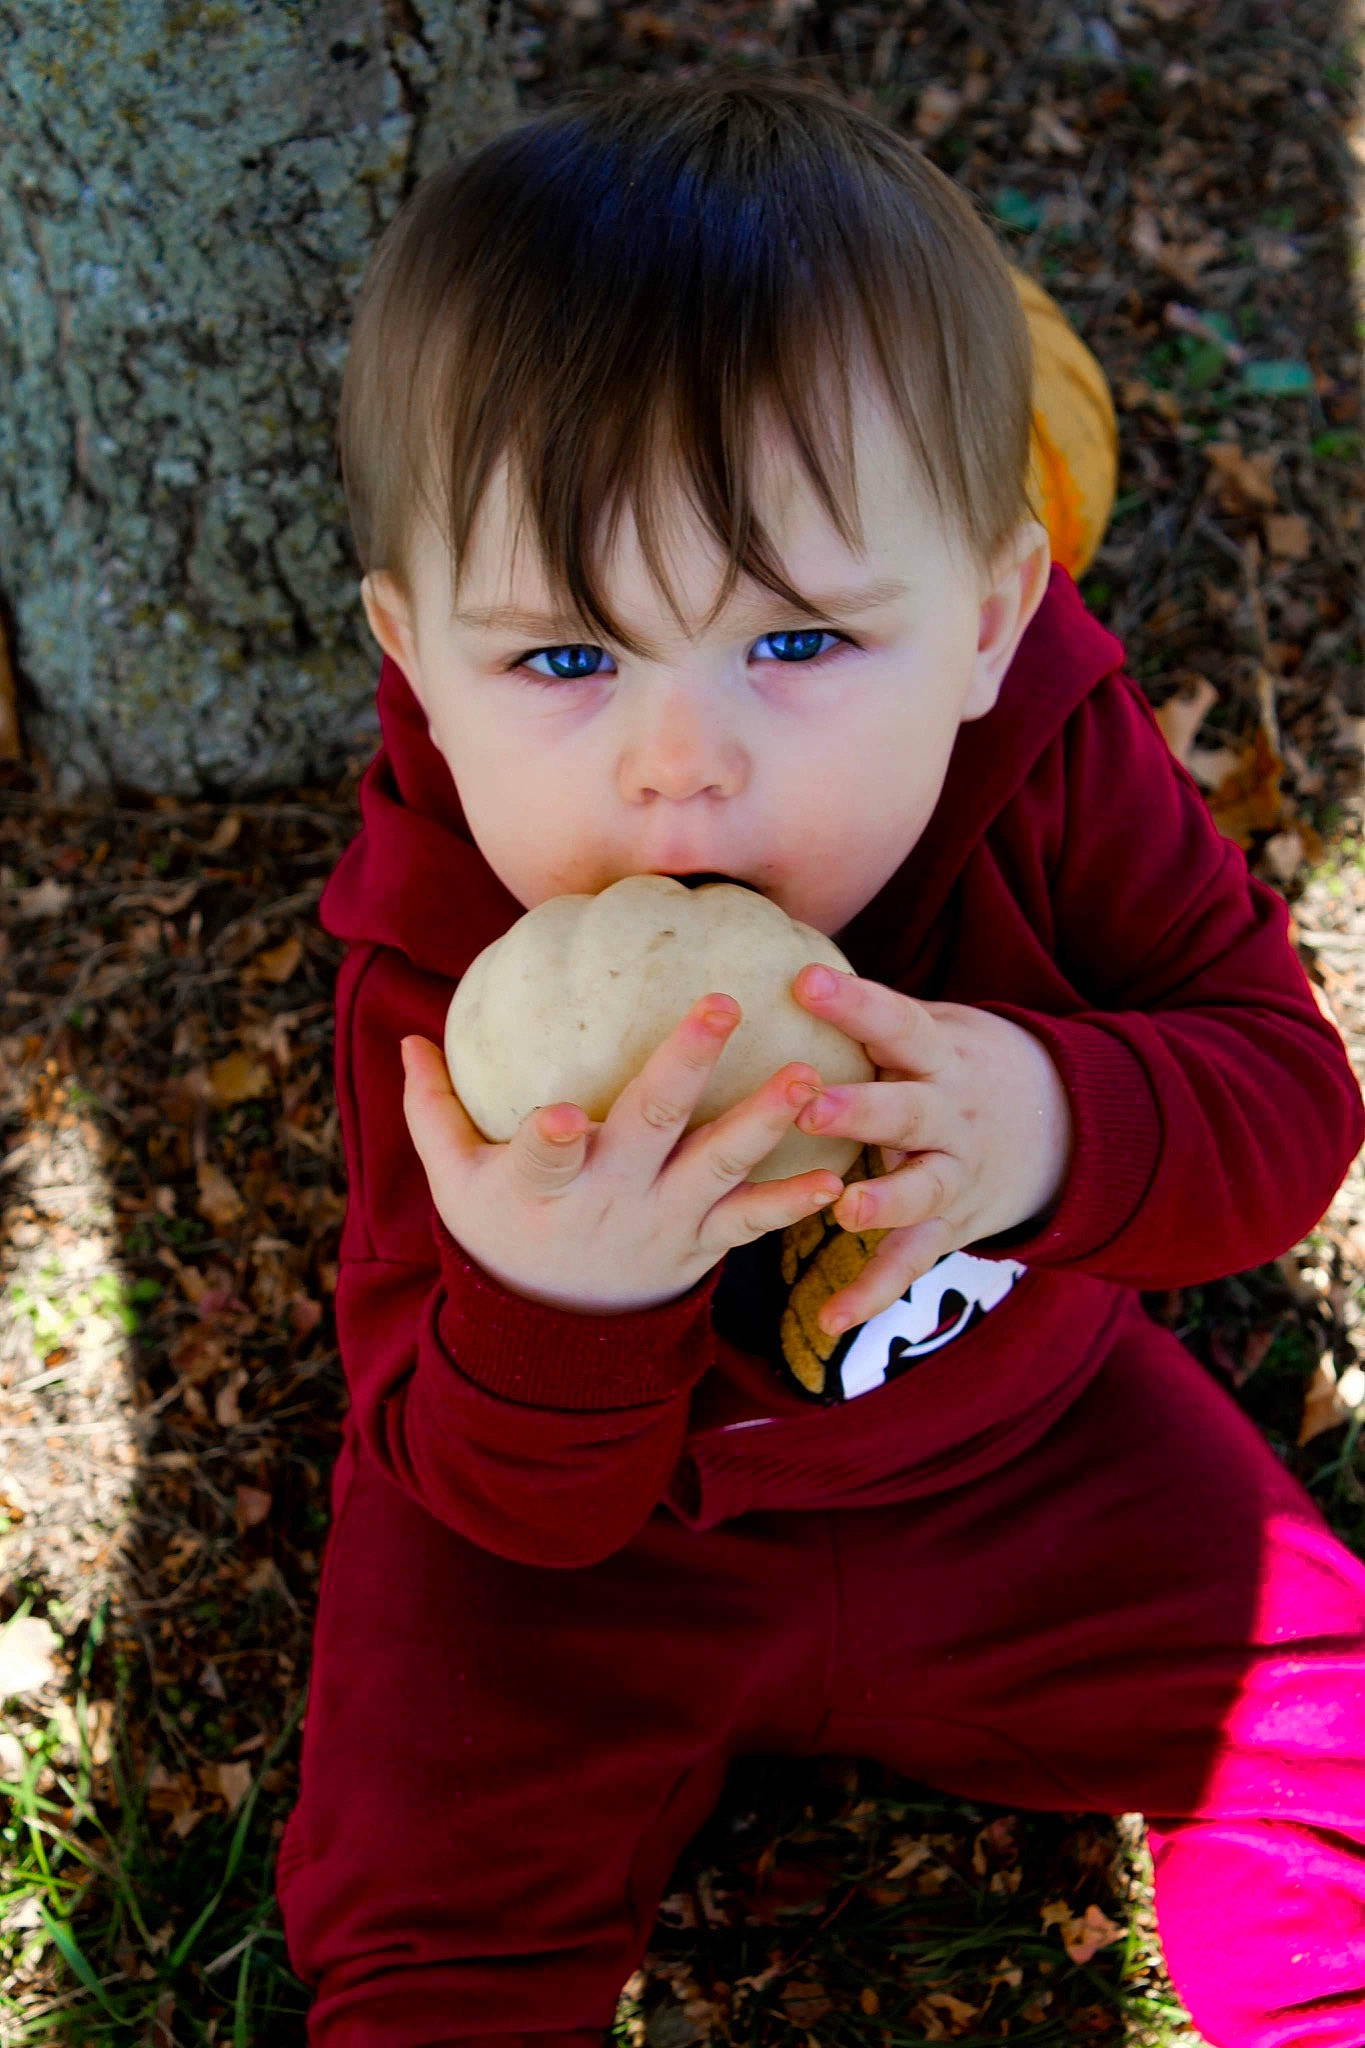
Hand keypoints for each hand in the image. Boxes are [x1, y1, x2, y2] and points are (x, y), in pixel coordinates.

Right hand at [400, 995, 845, 1316]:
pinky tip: (834, 1178)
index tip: (558, 1114)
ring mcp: (662, 1223)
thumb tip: (411, 1037)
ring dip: (763, 1122)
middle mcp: (608, 1200)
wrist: (559, 1335)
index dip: (546, 1141)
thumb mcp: (455, 1181)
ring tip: (806, 1078)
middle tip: (720, 1006)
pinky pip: (752, 1223)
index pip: (538, 1160)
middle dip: (683, 1067)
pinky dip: (792, 1203)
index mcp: (539, 1186)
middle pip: (648, 1128)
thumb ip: (433, 1109)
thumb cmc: (502, 1230)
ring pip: (717, 1168)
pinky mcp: (702, 1244)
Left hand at [789, 966, 1072, 1336]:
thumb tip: (778, 962)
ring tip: (843, 1211)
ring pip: (920, 1189)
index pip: (897, 1022)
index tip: (804, 982)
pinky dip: (872, 1294)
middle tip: (810, 1105)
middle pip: (907, 1109)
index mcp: (940, 1054)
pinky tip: (829, 1321)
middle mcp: (951, 1113)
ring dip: (882, 1200)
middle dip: (861, 1109)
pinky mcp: (950, 1227)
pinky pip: (909, 1263)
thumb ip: (871, 1014)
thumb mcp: (934, 1029)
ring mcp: (955, 1173)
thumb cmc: (958, 1066)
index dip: (854, 1003)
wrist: (1064, 1127)